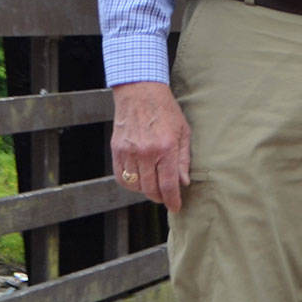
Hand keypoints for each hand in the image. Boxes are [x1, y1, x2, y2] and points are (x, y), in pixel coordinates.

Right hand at [111, 81, 192, 212]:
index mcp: (166, 148)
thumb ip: (183, 159)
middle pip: (150, 189)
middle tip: (166, 198)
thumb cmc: (166, 111)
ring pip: (136, 185)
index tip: (176, 207)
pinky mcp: (117, 150)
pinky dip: (130, 183)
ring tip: (154, 187)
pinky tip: (139, 180)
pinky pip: (121, 176)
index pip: (169, 184)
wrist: (141, 94)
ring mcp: (129, 152)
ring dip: (145, 191)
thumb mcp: (184, 132)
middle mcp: (146, 153)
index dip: (172, 200)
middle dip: (160, 198)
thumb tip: (184, 183)